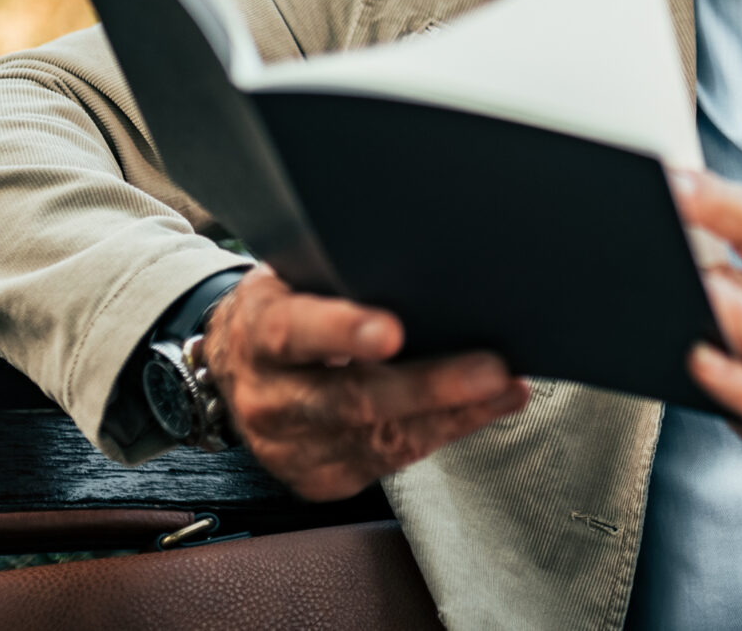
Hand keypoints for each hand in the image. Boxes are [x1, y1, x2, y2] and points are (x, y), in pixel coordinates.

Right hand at [201, 265, 528, 500]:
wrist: (235, 369)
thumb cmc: (286, 308)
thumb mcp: (293, 278)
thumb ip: (339, 277)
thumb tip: (422, 261)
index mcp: (259, 334)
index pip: (296, 332)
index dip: (344, 332)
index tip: (392, 331)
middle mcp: (269, 400)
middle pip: (351, 400)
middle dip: (429, 387)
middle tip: (490, 369)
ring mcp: (290, 449)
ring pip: (379, 440)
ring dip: (454, 415)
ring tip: (505, 388)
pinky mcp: (319, 480)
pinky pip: (388, 463)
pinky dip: (442, 434)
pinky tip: (482, 412)